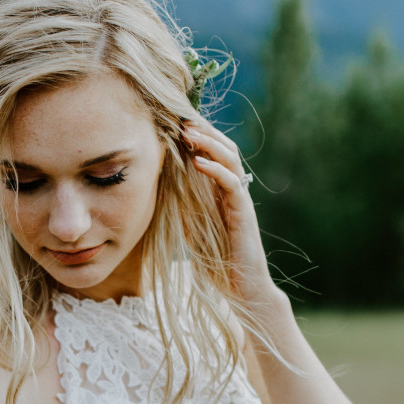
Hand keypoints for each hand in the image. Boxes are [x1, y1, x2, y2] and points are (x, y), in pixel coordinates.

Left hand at [182, 115, 278, 315]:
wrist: (240, 287)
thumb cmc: (215, 259)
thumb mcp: (191, 225)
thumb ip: (182, 204)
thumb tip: (159, 184)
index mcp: (220, 191)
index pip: (212, 153)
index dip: (196, 136)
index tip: (174, 122)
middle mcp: (232, 190)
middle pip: (223, 148)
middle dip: (203, 130)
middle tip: (180, 116)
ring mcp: (240, 200)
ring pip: (230, 159)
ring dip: (209, 142)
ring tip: (188, 132)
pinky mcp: (244, 212)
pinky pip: (232, 183)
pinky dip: (215, 170)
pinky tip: (197, 161)